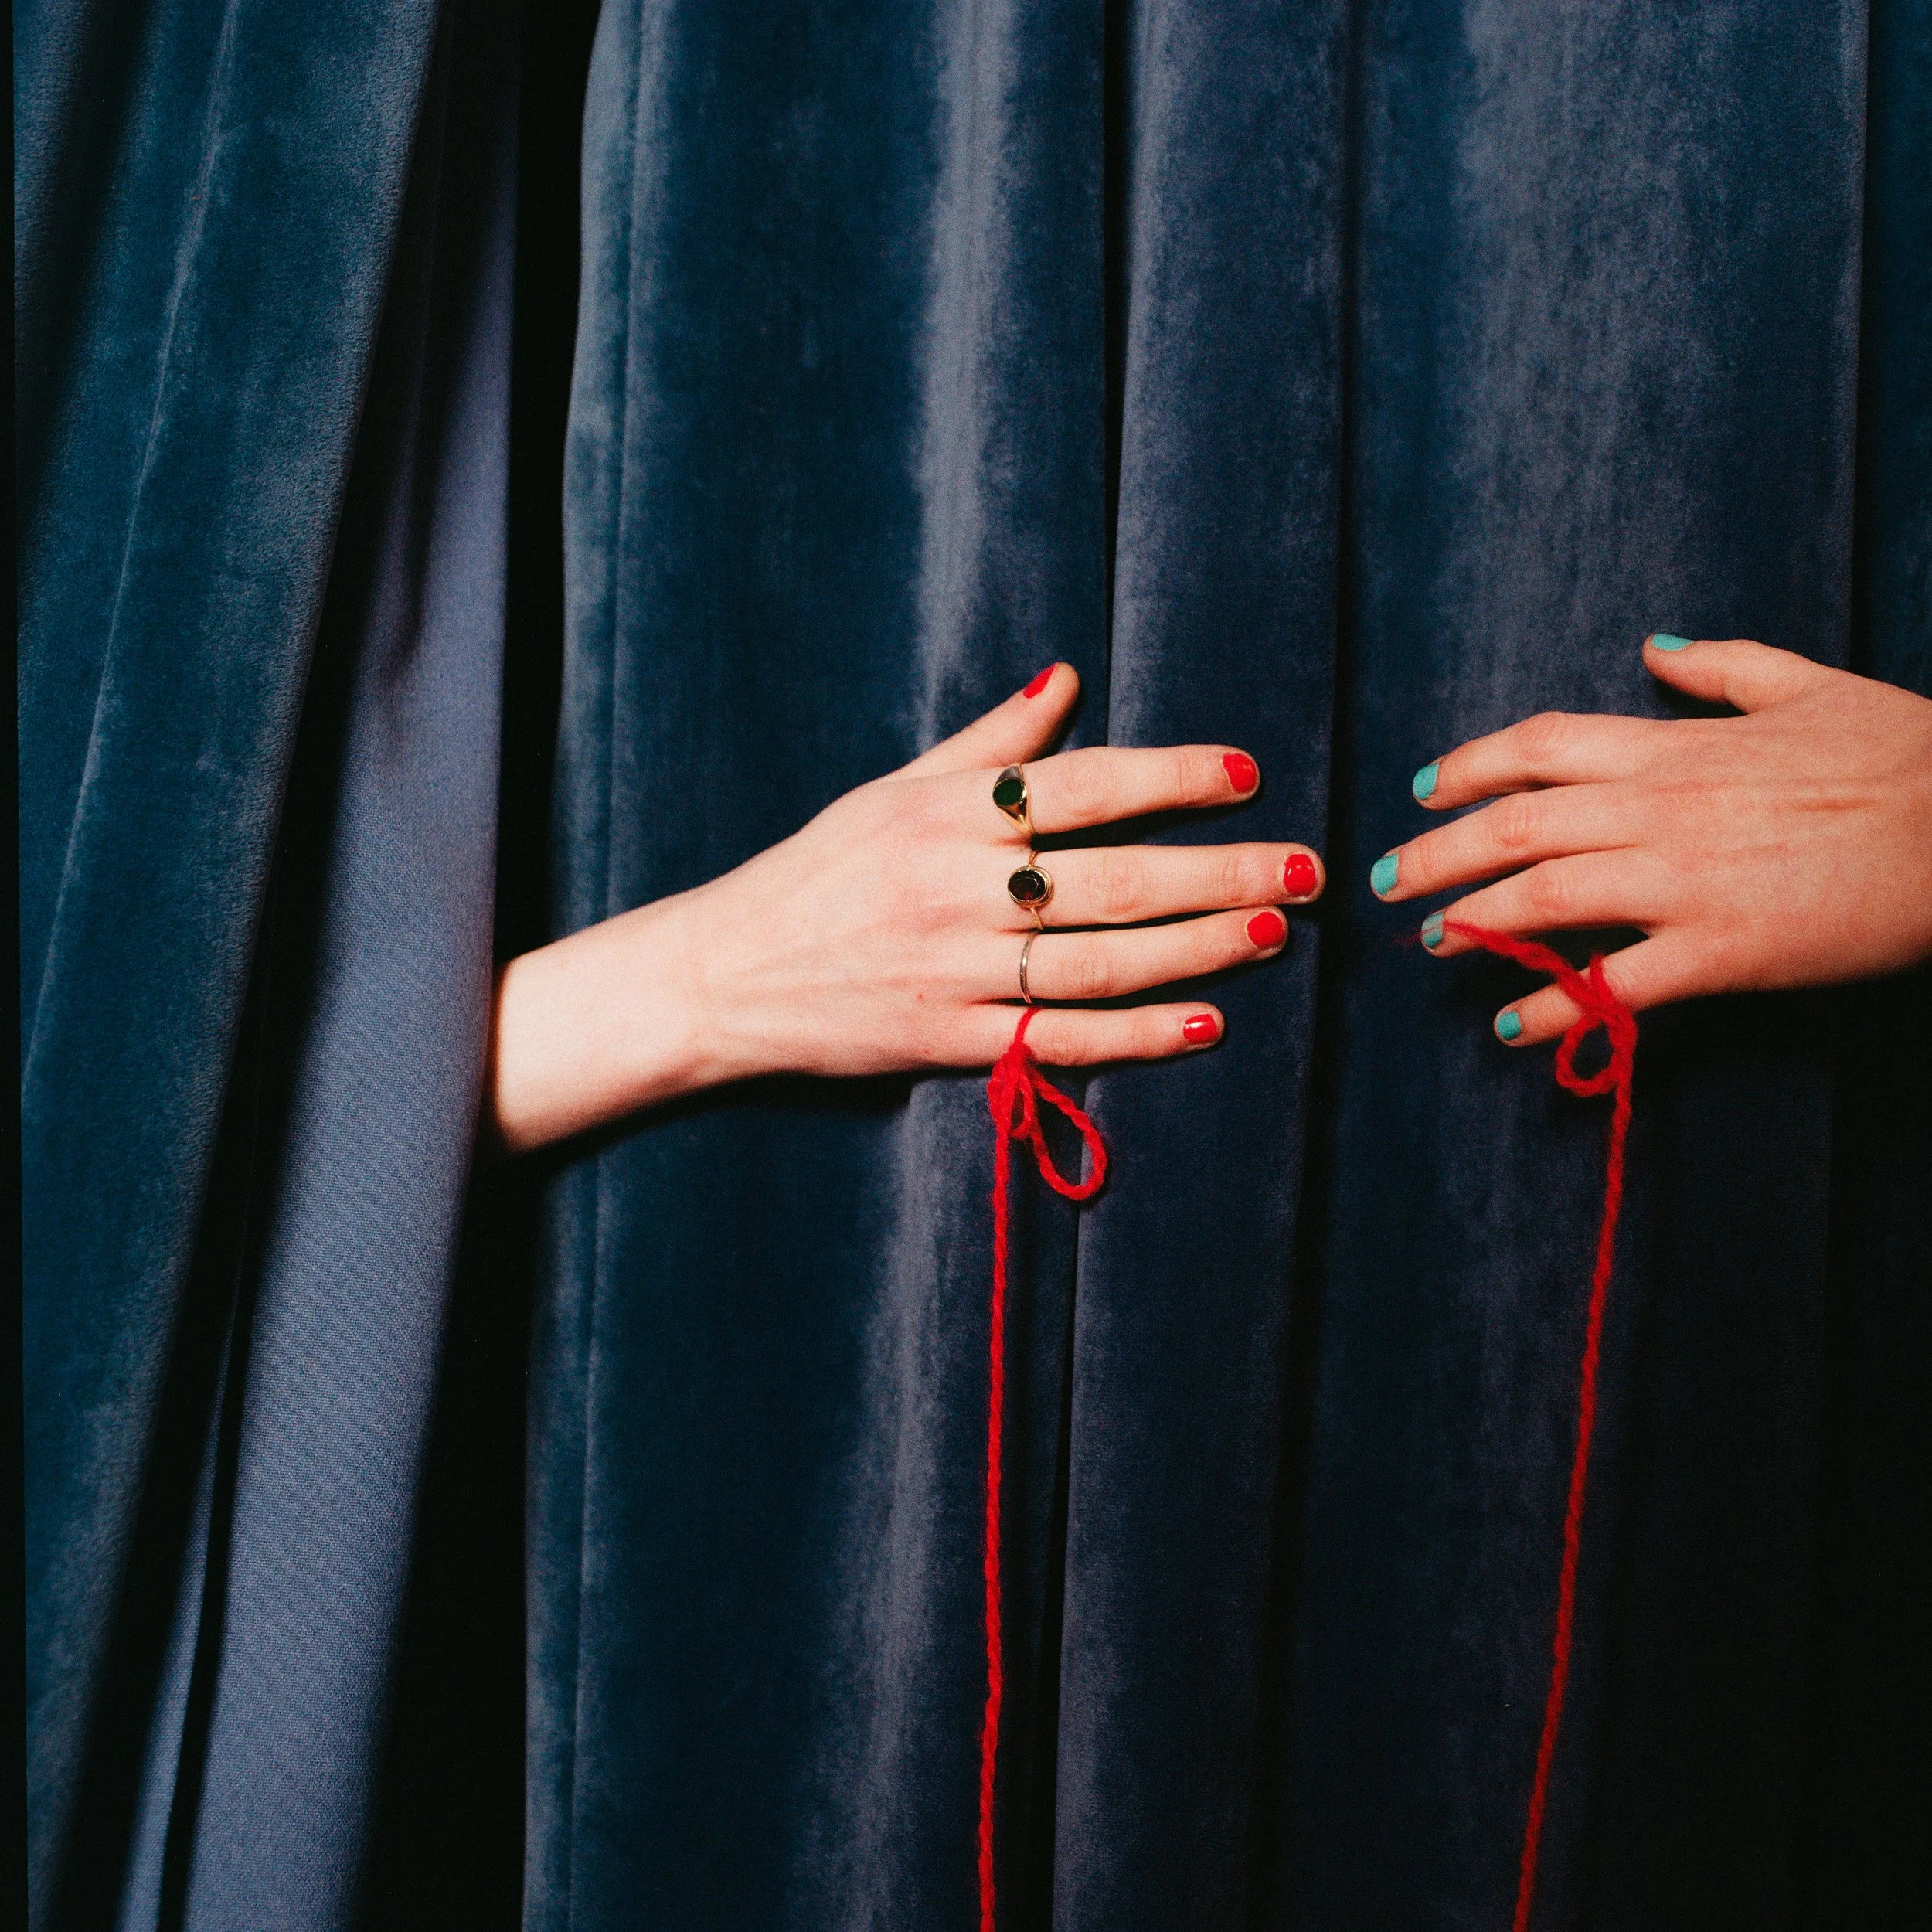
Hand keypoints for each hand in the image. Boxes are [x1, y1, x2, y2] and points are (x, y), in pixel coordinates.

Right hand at [489, 662, 1324, 1150]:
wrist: (723, 976)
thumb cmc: (815, 874)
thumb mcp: (890, 791)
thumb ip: (987, 742)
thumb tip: (1066, 676)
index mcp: (944, 815)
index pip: (1083, 786)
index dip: (1172, 777)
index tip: (1246, 773)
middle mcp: (956, 889)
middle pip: (1115, 878)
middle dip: (1221, 870)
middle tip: (1306, 867)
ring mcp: (956, 972)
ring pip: (1102, 961)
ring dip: (1199, 948)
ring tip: (1273, 931)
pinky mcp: (950, 1043)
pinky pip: (1062, 1040)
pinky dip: (1138, 1035)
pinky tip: (1206, 1023)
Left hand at [1374, 636, 1931, 1044]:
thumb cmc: (1901, 754)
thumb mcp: (1808, 687)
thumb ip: (1721, 667)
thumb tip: (1654, 649)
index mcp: (1674, 746)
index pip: (1540, 744)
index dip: (1470, 764)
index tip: (1425, 788)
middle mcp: (1659, 808)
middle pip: (1515, 821)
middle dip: (1436, 850)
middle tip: (1385, 878)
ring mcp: (1684, 880)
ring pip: (1543, 894)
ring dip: (1472, 918)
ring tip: (1432, 939)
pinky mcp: (1720, 949)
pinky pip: (1612, 982)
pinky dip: (1552, 1004)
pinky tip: (1510, 1024)